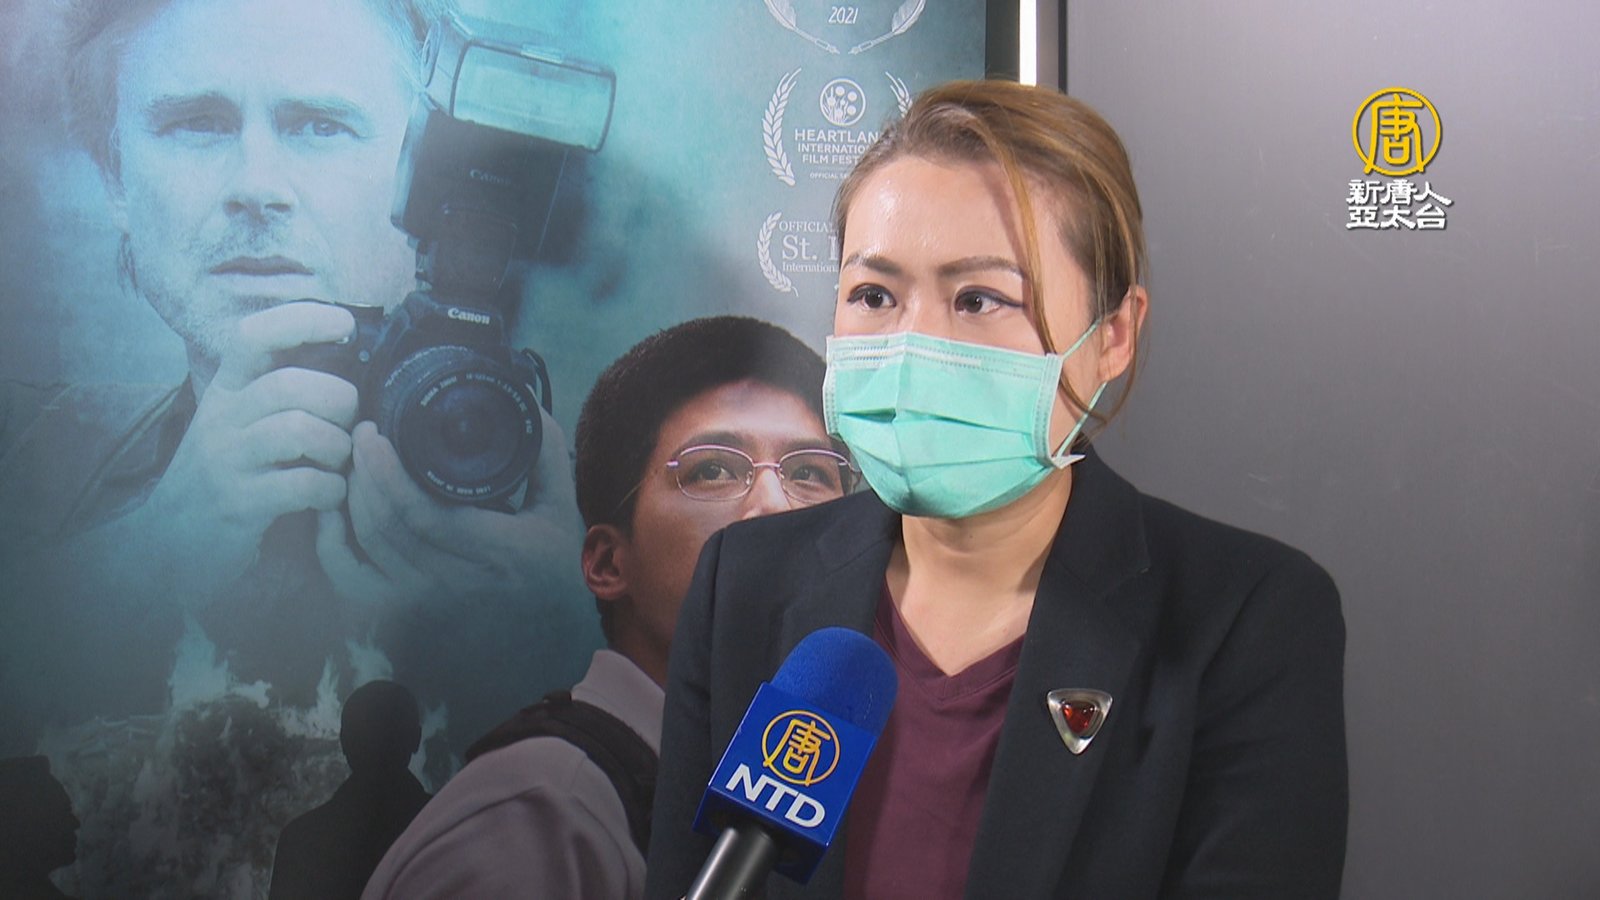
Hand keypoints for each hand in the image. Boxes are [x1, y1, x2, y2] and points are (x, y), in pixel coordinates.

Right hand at [136, 301, 358, 599]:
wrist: (164, 543)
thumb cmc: (223, 476)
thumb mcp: (238, 424)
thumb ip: (278, 395)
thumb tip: (348, 367)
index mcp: (225, 390)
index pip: (253, 335)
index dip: (302, 320)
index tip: (345, 322)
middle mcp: (221, 418)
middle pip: (289, 385)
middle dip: (338, 400)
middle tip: (348, 425)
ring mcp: (225, 461)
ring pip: (298, 430)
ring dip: (337, 446)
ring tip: (338, 464)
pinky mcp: (236, 504)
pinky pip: (301, 484)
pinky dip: (330, 489)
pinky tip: (329, 496)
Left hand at [316, 406, 585, 609]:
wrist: (551, 633)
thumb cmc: (555, 565)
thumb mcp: (561, 507)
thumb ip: (543, 452)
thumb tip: (515, 400)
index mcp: (499, 551)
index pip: (425, 515)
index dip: (389, 472)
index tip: (376, 433)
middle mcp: (458, 581)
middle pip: (387, 527)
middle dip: (363, 473)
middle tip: (361, 435)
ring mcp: (428, 600)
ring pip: (368, 547)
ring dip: (351, 498)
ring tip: (355, 461)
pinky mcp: (407, 610)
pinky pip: (353, 580)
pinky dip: (332, 546)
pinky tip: (333, 512)